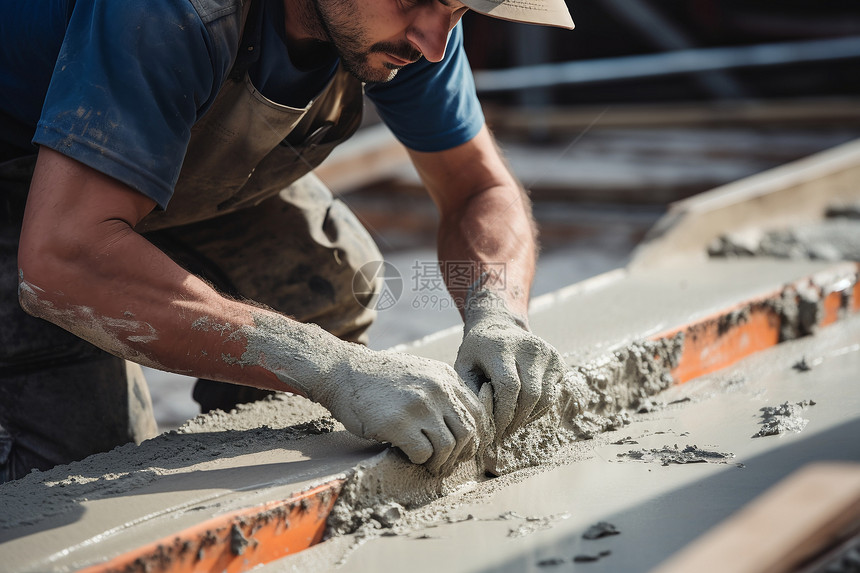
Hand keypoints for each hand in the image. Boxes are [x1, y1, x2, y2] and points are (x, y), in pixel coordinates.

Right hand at [310, 344, 488, 475]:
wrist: (343, 373)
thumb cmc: (381, 381)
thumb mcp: (420, 374)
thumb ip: (443, 393)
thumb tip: (467, 430)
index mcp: (446, 377)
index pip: (478, 413)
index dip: (476, 437)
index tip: (465, 449)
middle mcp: (437, 388)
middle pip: (467, 432)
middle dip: (460, 455)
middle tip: (448, 464)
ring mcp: (419, 405)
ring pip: (448, 446)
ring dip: (440, 462)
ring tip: (430, 466)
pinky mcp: (398, 423)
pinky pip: (423, 453)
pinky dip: (419, 461)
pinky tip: (409, 456)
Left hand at [454, 290, 563, 441]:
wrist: (498, 327)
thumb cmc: (477, 353)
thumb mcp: (464, 367)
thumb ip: (471, 391)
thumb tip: (484, 420)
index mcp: (501, 347)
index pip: (509, 387)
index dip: (504, 413)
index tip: (495, 430)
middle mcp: (528, 347)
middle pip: (530, 394)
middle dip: (517, 419)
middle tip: (505, 433)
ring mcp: (546, 352)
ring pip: (545, 397)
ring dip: (529, 417)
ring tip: (513, 424)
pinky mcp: (557, 360)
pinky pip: (552, 394)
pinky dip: (539, 408)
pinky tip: (523, 410)